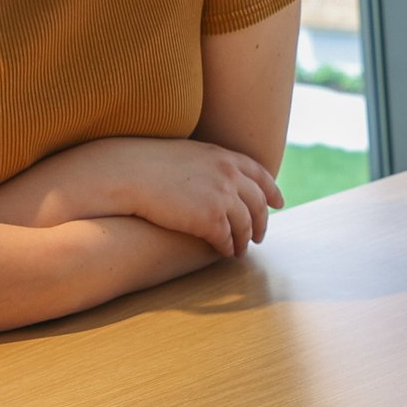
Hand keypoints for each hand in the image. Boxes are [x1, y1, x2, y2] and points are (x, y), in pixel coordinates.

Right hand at [120, 139, 281, 256]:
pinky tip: (224, 252)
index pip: (261, 176)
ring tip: (240, 251)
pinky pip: (226, 239)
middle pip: (257, 204)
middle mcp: (230, 176)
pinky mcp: (209, 219)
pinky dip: (228, 247)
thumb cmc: (149, 163)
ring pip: (245, 225)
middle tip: (260, 236)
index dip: (272, 191)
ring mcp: (222, 197)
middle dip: (262, 222)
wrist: (129, 173)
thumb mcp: (189, 154)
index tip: (278, 203)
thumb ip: (211, 165)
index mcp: (226, 157)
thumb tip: (219, 178)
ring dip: (245, 240)